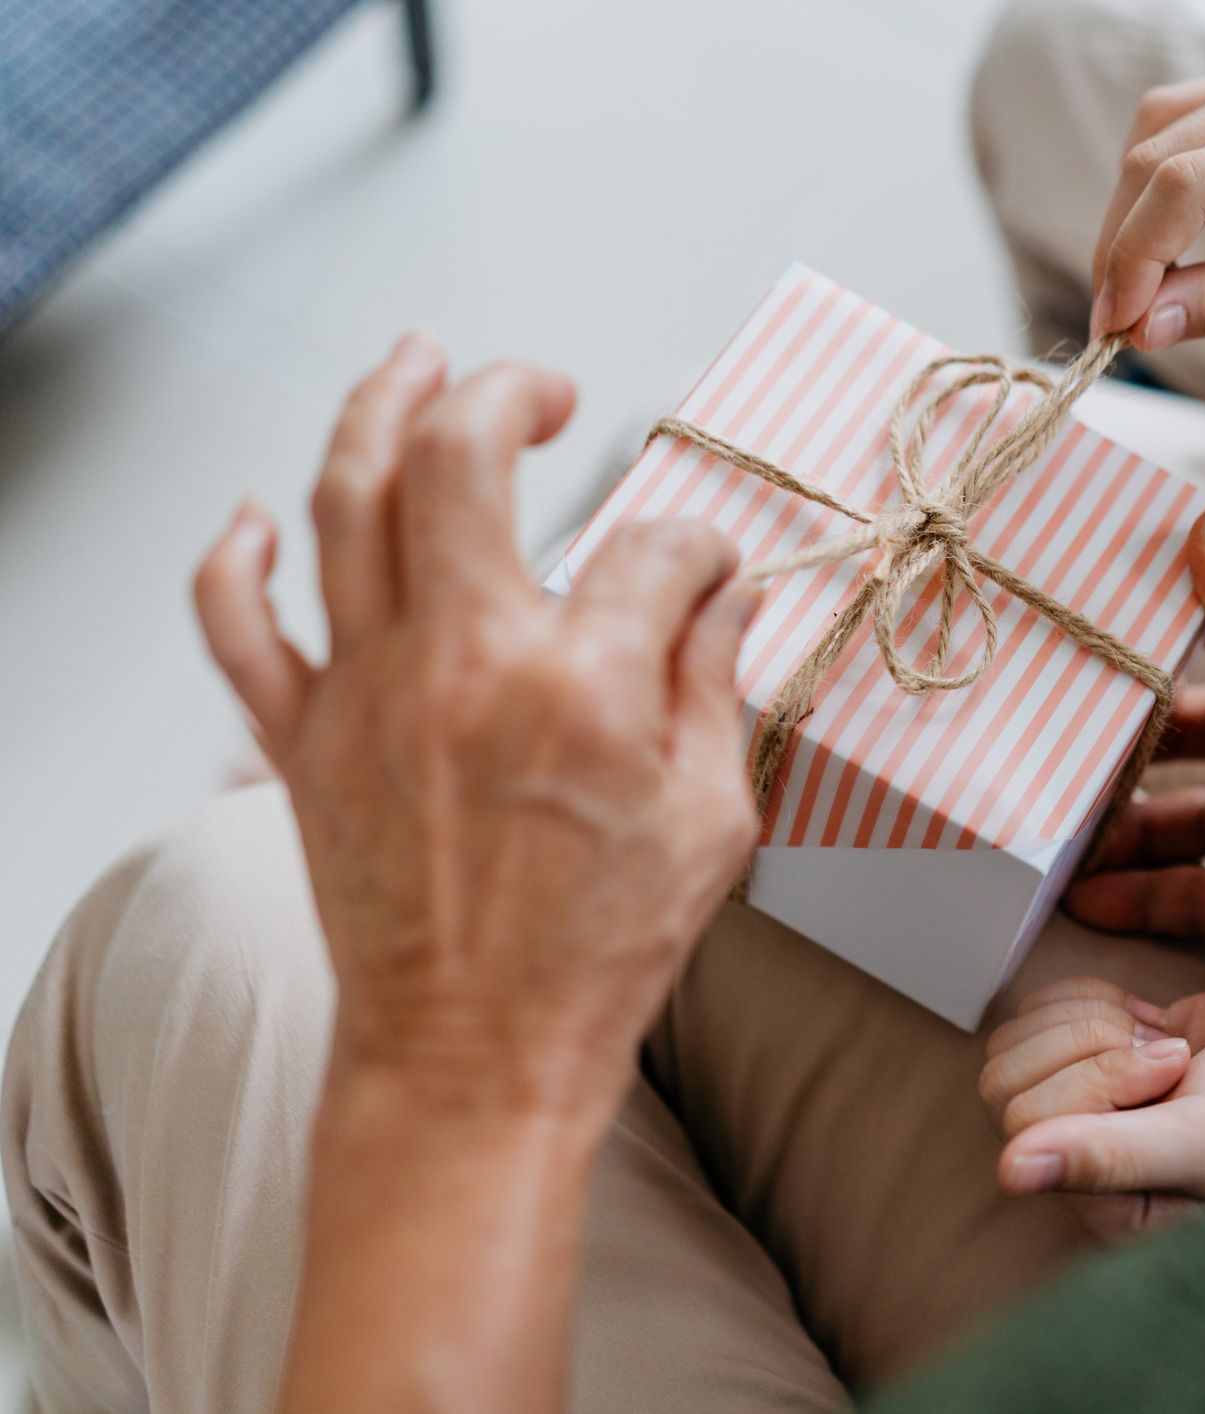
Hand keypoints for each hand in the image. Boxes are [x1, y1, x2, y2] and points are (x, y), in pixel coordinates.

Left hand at [194, 334, 762, 1117]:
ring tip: (416, 362)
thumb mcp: (712, 822)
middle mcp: (462, 667)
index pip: (653, 547)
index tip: (705, 570)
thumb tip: (725, 594)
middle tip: (544, 391)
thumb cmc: (593, 956)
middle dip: (509, 392)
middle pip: (460, 458)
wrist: (474, 1055)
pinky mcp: (301, 739)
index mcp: (581, 688)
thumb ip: (716, 686)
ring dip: (379, 406)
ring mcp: (366, 694)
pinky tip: (258, 513)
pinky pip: (237, 622)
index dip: (698, 544)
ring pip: (344, 500)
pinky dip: (235, 554)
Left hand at [981, 977, 1204, 1238]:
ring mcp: (1082, 1108)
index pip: (1025, 1121)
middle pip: (1006, 1080)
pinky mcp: (1092, 1056)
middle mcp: (1079, 1165)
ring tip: (1164, 1045)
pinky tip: (1151, 1021)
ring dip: (1093, 1021)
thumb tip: (1011, 1173)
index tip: (1174, 1074)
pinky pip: (1042, 1010)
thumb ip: (1111, 1157)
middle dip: (1094, 1044)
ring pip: (1016, 1041)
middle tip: (1169, 1059)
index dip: (1097, 1077)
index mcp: (1098, 1206)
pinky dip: (1092, 997)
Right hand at [1090, 65, 1204, 347]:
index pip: (1180, 187)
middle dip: (1122, 248)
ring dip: (1129, 213)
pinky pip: (1176, 124)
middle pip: (1152, 159)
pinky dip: (1152, 183)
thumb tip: (1141, 327)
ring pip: (1152, 135)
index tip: (1117, 332)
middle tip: (1120, 327)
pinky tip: (1166, 241)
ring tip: (1140, 288)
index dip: (1133, 261)